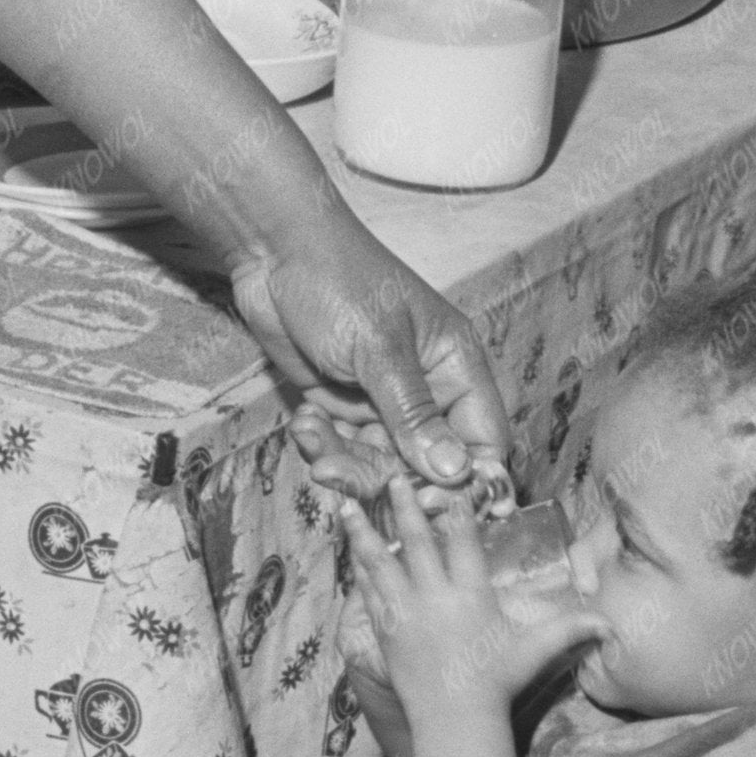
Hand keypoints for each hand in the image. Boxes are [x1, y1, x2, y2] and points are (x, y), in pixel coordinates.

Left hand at [233, 218, 514, 492]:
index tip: (427, 504)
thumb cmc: (338, 281)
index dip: (464, 481)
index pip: (483, 441)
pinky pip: (344, 445)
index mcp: (457, 367)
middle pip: (425, 464)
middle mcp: (427, 390)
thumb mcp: (379, 349)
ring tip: (310, 436)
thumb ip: (414, 413)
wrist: (272, 251)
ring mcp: (383, 399)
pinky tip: (303, 419)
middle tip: (339, 474)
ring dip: (344, 459)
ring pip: (379, 460)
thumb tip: (457, 474)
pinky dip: (322, 442)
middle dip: (383, 474)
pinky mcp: (343, 403)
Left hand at [339, 473, 604, 756]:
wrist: (455, 720)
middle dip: (405, 508)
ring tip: (347, 508)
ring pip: (381, 564)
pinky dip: (361, 571)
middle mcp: (435, 598)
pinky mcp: (386, 631)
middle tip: (392, 479)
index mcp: (472, 596)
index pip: (464, 544)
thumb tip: (610, 624)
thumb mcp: (534, 652)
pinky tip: (353, 555)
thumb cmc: (498, 684)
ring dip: (364, 534)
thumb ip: (569, 630)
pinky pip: (369, 593)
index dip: (457, 514)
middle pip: (418, 543)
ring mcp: (406, 613)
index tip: (448, 490)